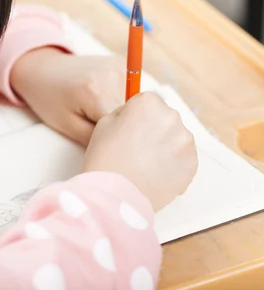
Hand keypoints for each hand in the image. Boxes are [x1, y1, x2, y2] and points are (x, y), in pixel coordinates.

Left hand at [11, 48, 124, 145]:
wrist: (42, 70)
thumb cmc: (50, 101)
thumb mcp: (70, 127)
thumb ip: (99, 137)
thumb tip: (125, 143)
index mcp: (97, 93)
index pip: (124, 125)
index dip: (115, 135)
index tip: (101, 138)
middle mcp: (113, 75)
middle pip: (131, 112)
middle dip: (118, 123)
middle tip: (94, 122)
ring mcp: (119, 66)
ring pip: (133, 102)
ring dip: (121, 110)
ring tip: (95, 108)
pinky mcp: (121, 63)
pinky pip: (131, 89)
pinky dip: (121, 98)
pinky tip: (101, 97)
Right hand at [83, 92, 197, 210]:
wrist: (115, 193)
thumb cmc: (105, 157)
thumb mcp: (104, 123)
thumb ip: (124, 114)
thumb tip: (136, 117)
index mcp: (149, 103)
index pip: (146, 102)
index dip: (135, 117)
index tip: (127, 131)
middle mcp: (172, 117)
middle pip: (164, 118)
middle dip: (153, 130)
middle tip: (135, 150)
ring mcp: (185, 141)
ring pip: (175, 138)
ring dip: (164, 147)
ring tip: (144, 165)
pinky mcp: (192, 164)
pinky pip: (183, 159)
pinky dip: (172, 164)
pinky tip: (154, 174)